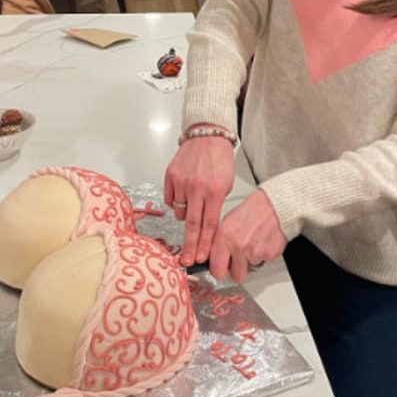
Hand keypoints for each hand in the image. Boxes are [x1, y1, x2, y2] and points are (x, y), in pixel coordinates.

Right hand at [164, 136, 235, 265]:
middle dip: (190, 245)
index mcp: (213, 191)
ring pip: (179, 212)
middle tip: (187, 260)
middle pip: (191, 224)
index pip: (208, 224)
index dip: (204, 243)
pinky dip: (177, 202)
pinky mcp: (170, 176)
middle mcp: (196, 188)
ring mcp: (181, 182)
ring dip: (186, 215)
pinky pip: (170, 199)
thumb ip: (216, 205)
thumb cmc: (219, 159)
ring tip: (193, 204)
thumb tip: (208, 227)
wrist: (207, 136)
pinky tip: (184, 194)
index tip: (201, 257)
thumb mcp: (226, 184)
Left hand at [209, 188, 286, 282]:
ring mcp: (255, 252)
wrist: (274, 205)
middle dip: (237, 270)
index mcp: (224, 237)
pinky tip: (262, 242)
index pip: (217, 270)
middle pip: (236, 276)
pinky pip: (264, 262)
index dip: (220, 271)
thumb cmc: (251, 211)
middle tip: (239, 260)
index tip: (221, 269)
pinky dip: (263, 255)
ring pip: (251, 268)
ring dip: (251, 260)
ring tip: (253, 242)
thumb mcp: (227, 222)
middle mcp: (239, 246)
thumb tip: (214, 258)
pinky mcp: (270, 255)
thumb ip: (220, 243)